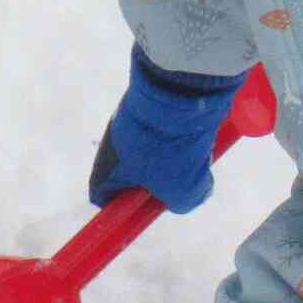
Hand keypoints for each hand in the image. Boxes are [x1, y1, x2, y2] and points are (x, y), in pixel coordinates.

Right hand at [89, 47, 249, 211]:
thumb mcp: (182, 191)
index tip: (148, 210)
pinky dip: (181, 137)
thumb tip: (185, 195)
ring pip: (152, 154)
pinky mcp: (148, 108)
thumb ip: (181, 202)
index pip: (103, 198)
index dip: (124, 211)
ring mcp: (128, 124)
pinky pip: (163, 132)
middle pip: (132, 176)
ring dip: (175, 160)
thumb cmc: (170, 151)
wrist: (178, 91)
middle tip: (181, 183)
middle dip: (159, 184)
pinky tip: (198, 136)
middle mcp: (113, 146)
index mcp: (107, 169)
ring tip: (196, 156)